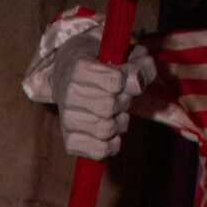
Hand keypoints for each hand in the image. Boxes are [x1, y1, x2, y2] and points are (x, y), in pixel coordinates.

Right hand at [54, 32, 154, 161]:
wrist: (69, 76)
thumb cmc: (103, 66)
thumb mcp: (124, 55)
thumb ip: (140, 66)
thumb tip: (138, 84)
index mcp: (79, 68)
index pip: (116, 82)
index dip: (127, 81)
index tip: (120, 78)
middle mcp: (69, 94)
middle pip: (110, 107)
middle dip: (123, 102)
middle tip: (117, 97)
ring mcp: (67, 120)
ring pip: (106, 130)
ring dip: (119, 123)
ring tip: (114, 114)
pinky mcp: (69, 142)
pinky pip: (100, 151)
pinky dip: (113, 144)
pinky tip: (111, 133)